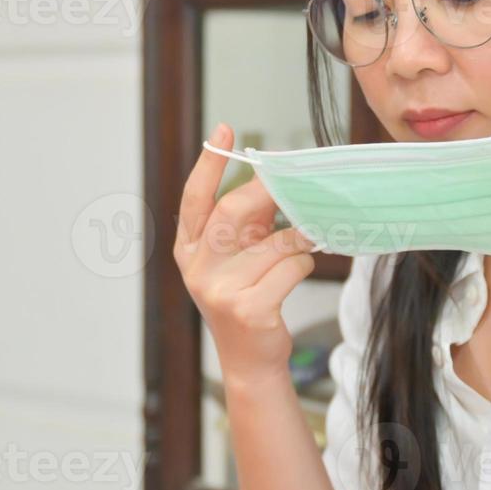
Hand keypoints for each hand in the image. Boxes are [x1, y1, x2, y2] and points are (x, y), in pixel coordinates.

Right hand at [175, 124, 316, 385]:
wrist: (249, 360)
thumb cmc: (247, 296)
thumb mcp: (234, 256)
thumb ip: (244, 221)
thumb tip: (273, 179)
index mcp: (187, 250)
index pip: (194, 198)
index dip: (209, 162)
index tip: (224, 129)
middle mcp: (196, 269)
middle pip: (233, 212)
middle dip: (268, 193)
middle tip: (293, 184)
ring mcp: (219, 291)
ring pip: (276, 242)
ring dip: (298, 240)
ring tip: (301, 246)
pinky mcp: (248, 309)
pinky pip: (292, 267)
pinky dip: (303, 265)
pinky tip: (293, 277)